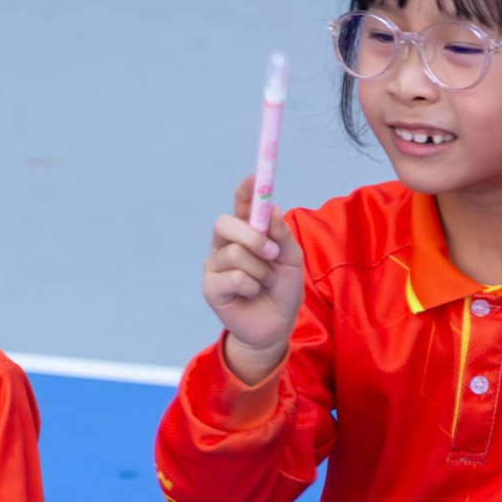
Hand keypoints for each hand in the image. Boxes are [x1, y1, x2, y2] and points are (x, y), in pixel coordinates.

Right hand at [204, 175, 305, 384]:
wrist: (275, 325)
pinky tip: (252, 295)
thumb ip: (281, 235)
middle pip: (225, 224)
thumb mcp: (291, 259)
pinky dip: (251, 286)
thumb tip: (270, 210)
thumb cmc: (282, 289)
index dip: (245, 191)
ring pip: (235, 254)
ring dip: (260, 271)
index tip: (254, 177)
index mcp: (245, 234)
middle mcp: (225, 246)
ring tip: (265, 283)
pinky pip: (233, 278)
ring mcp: (214, 266)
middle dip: (252, 236)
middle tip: (273, 253)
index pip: (241, 207)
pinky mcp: (211, 287)